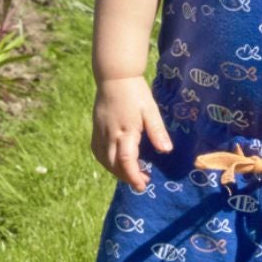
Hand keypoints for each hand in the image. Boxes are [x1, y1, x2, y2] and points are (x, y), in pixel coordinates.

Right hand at [91, 75, 171, 192]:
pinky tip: (115, 161)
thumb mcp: (150, 110)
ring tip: (130, 174)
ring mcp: (100, 132)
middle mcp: (109, 135)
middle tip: (142, 181)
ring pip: (103, 160)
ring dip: (115, 171)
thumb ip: (157, 131)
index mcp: (125, 131)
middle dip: (126, 177)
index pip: (127, 160)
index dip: (133, 176)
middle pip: (113, 164)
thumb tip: (166, 151)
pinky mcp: (96, 128)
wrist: (114, 76)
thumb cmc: (135, 92)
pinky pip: (97, 151)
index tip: (143, 186)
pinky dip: (105, 161)